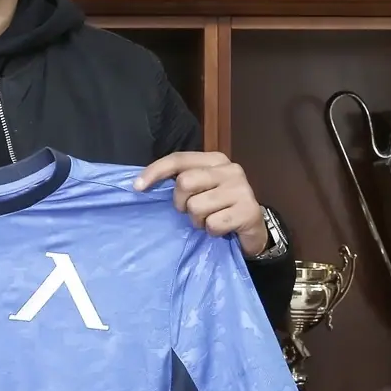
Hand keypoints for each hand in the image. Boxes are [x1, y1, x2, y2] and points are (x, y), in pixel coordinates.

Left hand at [133, 151, 268, 256]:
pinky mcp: (249, 210)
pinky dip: (212, 231)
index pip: (179, 159)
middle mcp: (230, 169)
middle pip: (185, 182)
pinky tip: (221, 229)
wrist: (253, 229)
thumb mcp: (200, 189)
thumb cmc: (219, 208)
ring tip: (209, 221)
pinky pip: (213, 224)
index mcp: (215, 159)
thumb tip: (141, 183)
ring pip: (197, 207)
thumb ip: (180, 181)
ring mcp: (242, 189)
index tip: (137, 187)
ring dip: (197, 221)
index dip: (155, 172)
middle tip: (190, 212)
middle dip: (181, 203)